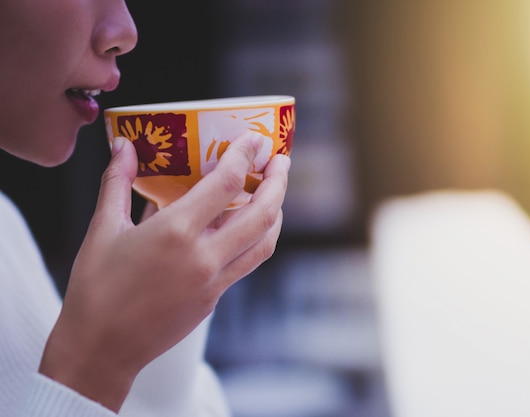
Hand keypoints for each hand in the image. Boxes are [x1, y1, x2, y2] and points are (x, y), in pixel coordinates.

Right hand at [39, 134, 289, 410]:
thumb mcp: (103, 230)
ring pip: (264, 241)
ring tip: (274, 192)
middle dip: (278, 182)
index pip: (227, 183)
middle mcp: (204, 256)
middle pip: (262, 212)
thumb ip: (117, 183)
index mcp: (175, 233)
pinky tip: (249, 226)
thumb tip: (123, 146)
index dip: (245, 156)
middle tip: (281, 161)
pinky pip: (248, 261)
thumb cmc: (96, 289)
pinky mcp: (215, 298)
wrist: (101, 348)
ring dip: (276, 212)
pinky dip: (258, 238)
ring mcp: (214, 281)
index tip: (255, 139)